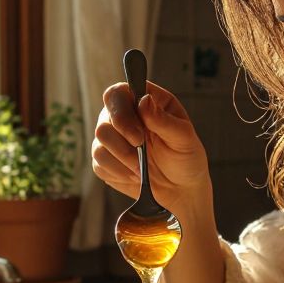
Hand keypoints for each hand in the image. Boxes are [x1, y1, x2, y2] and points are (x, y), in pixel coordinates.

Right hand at [92, 80, 211, 219]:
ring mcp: (112, 137)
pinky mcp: (104, 159)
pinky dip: (118, 172)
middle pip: (104, 121)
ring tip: (143, 170)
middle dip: (123, 145)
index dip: (121, 112)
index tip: (137, 137)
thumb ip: (164, 120)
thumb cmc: (185, 158)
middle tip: (143, 158)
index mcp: (144, 101)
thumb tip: (144, 100)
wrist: (180, 189)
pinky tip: (135, 176)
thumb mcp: (183, 138)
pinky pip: (98, 163)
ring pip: (99, 142)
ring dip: (123, 160)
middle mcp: (123, 115)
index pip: (118, 93)